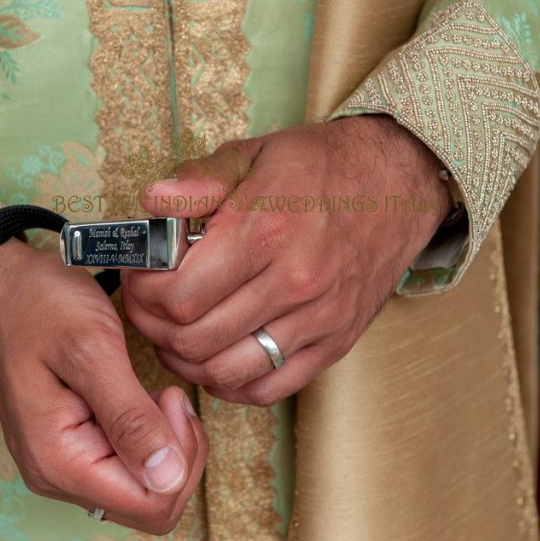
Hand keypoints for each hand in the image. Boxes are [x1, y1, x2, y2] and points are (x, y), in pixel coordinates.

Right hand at [0, 239, 206, 533]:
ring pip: (145, 486)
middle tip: (168, 394)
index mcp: (60, 461)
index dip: (179, 456)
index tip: (170, 398)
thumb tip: (168, 477)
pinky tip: (145, 397)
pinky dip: (151, 435)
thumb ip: (129, 416)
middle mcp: (59, 475)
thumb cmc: (37, 306)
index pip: (151, 505)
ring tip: (156, 392)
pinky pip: (129, 464)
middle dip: (178, 453)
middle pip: (151, 504)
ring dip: (167, 443)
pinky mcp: (75, 446)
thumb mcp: (90, 349)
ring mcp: (65, 463)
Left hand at [122, 116, 450, 405]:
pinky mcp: (335, 342)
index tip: (141, 275)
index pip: (179, 295)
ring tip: (175, 332)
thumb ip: (197, 179)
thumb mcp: (253, 153)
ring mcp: (318, 318)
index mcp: (266, 229)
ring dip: (186, 359)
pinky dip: (231, 382)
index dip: (144, 292)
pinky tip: (217, 355)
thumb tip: (151, 203)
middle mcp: (294, 281)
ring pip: (226, 371)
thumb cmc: (320, 167)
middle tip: (148, 306)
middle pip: (195, 339)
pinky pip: (270, 387)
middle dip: (154, 326)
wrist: (398, 184)